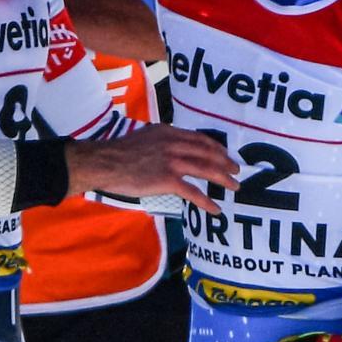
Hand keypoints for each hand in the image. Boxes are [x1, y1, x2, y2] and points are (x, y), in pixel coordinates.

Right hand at [65, 125, 238, 213]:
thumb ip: (160, 140)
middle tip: (236, 170)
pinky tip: (215, 209)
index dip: (215, 147)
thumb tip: (170, 148)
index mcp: (168, 132)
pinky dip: (206, 201)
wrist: (105, 162)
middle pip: (207, 152)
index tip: (224, 154)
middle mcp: (174, 144)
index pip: (199, 138)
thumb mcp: (144, 137)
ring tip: (233, 187)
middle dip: (225, 162)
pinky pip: (193, 192)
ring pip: (206, 170)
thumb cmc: (119, 152)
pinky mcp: (167, 179)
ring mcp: (172, 161)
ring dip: (223, 179)